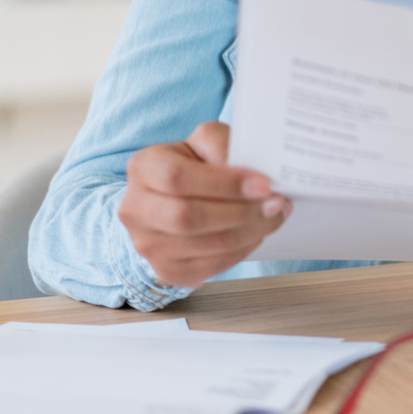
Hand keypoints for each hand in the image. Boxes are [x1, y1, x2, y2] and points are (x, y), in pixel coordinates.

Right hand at [117, 121, 290, 288]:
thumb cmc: (195, 168)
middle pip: (188, 217)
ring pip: (207, 244)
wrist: (173, 204)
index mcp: (144, 168)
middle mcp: (136, 208)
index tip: (264, 184)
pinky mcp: (168, 270)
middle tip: (276, 203)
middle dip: (242, 211)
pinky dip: (244, 249)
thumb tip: (249, 168)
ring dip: (251, 230)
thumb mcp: (204, 144)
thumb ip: (220, 144)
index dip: (224, 183)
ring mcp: (148, 245)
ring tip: (274, 215)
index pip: (177, 177)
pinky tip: (257, 232)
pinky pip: (213, 265)